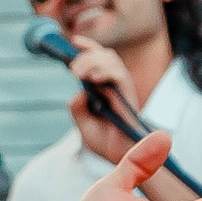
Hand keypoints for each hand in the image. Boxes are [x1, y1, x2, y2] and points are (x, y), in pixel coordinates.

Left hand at [64, 44, 140, 165]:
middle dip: (87, 55)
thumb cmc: (106, 144)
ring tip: (79, 73)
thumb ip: (77, 108)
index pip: (99, 59)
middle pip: (105, 55)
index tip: (74, 41)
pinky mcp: (129, 97)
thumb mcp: (83, 125)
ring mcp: (124, 90)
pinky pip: (120, 76)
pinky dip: (106, 71)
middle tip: (72, 69)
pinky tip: (93, 78)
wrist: (123, 160)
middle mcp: (116, 86)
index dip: (88, 47)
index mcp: (105, 88)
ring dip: (93, 61)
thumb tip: (78, 92)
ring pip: (113, 60)